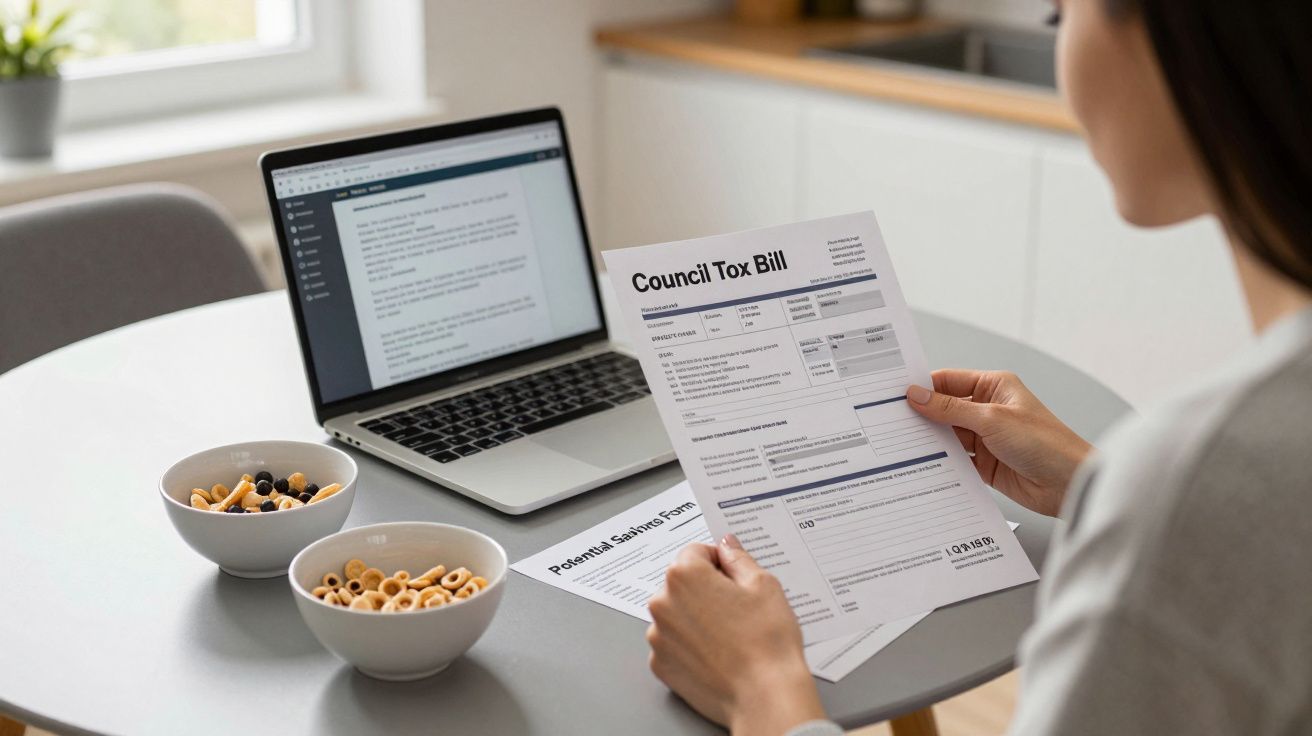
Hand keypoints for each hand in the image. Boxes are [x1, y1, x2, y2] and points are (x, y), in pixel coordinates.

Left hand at [647, 535, 825, 734]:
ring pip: (677, 614)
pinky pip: (673, 644)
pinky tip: (717, 654)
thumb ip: (738, 559)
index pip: (696, 552)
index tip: (735, 579)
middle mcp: (662, 603)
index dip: (720, 563)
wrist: (764, 696)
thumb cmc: (767, 641)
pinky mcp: (661, 665)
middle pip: (683, 583)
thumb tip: (727, 546)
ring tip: (729, 636)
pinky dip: (690, 645)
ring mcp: (658, 636)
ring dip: (696, 617)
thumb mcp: (763, 585)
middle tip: (737, 610)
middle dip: (706, 590)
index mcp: (684, 576)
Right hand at [907, 369, 1091, 516]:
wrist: (1070, 484)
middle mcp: (988, 409)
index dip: (923, 387)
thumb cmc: (1046, 443)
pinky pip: (954, 459)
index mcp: (994, 387)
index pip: (948, 381)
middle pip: (944, 408)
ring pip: (947, 435)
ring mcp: (985, 437)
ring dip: (929, 440)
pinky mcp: (984, 464)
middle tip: (891, 421)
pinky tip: (921, 463)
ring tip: (900, 444)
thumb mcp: (992, 419)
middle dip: (921, 415)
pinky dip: (939, 460)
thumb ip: (950, 409)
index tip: (896, 395)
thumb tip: (917, 396)